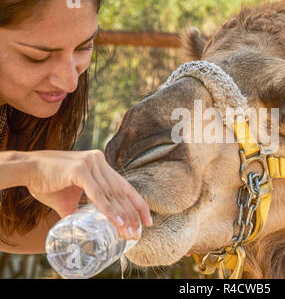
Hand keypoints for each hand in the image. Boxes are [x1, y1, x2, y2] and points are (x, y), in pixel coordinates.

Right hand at [22, 149, 151, 239]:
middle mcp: (99, 161)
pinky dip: (107, 209)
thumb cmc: (47, 181)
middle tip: (137, 234)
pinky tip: (117, 221)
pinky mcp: (80, 169)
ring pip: (111, 194)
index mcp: (101, 165)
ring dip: (122, 215)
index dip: (138, 204)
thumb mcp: (69, 197)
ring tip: (129, 232)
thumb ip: (80, 209)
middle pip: (121, 192)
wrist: (26, 169)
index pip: (125, 187)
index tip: (147, 221)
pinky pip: (97, 194)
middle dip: (131, 215)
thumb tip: (85, 227)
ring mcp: (91, 163)